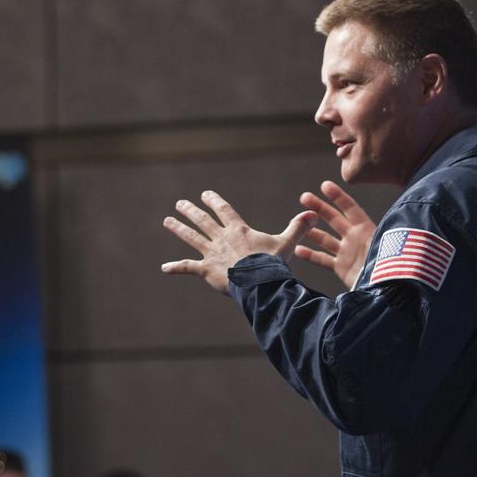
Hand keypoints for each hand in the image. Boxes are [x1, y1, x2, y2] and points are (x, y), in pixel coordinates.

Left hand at [162, 191, 316, 293]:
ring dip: (179, 228)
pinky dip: (176, 268)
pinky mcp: (206, 270)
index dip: (214, 201)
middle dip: (191, 210)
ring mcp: (212, 253)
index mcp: (238, 230)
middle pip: (203, 221)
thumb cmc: (272, 264)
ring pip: (192, 238)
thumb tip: (313, 213)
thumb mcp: (286, 243)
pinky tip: (164, 268)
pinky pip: (188, 267)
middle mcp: (222, 238)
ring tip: (167, 221)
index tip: (205, 194)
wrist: (259, 282)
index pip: (224, 210)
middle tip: (180, 203)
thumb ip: (297, 228)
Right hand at [293, 180, 376, 289]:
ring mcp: (347, 252)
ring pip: (325, 238)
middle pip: (334, 219)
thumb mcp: (386, 244)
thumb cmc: (388, 266)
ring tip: (296, 223)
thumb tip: (387, 212)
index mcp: (366, 230)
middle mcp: (355, 238)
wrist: (386, 289)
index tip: (324, 185)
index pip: (351, 209)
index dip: (338, 196)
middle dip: (319, 208)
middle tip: (303, 197)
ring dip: (311, 231)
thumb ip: (379, 230)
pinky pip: (323, 259)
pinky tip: (297, 250)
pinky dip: (310, 255)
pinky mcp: (341, 267)